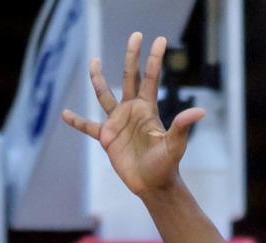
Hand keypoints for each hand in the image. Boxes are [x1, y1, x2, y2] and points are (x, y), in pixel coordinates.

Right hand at [62, 31, 204, 195]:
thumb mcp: (174, 145)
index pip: (151, 78)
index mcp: (147, 109)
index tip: (160, 39)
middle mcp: (132, 111)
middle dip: (132, 57)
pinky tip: (64, 114)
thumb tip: (200, 111)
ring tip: (95, 61)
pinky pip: (88, 127)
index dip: (155, 59)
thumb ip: (182, 126)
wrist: (153, 185)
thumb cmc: (166, 165)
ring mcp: (118, 122)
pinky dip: (77, 121)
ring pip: (105, 95)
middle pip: (130, 77)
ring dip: (99, 79)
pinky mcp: (107, 138)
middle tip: (135, 35)